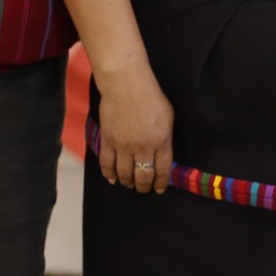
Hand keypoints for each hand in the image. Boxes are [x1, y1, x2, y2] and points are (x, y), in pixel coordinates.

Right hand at [95, 74, 173, 193]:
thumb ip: (165, 139)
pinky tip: (112, 179)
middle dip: (144, 186)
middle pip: (143, 176)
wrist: (126, 85)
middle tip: (144, 189)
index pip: (162, 170)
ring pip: (124, 173)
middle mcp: (142, 147)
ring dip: (128, 182)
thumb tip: (163, 155)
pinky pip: (107, 164)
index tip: (160, 189)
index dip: (161, 183)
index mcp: (161, 141)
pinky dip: (109, 174)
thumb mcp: (168, 117)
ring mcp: (123, 145)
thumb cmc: (151, 97)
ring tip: (129, 184)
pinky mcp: (108, 141)